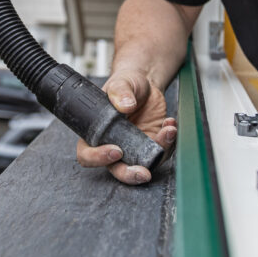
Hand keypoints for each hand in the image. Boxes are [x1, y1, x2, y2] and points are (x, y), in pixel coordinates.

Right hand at [75, 69, 175, 183]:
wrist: (146, 83)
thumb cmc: (126, 84)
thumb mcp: (121, 82)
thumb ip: (120, 91)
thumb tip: (126, 105)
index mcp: (96, 132)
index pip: (87, 154)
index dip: (98, 158)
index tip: (116, 151)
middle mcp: (113, 144)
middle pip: (116, 170)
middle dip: (130, 175)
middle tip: (143, 172)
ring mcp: (133, 148)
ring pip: (143, 165)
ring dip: (158, 154)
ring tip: (167, 131)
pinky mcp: (151, 146)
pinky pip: (160, 153)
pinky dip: (168, 142)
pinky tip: (170, 124)